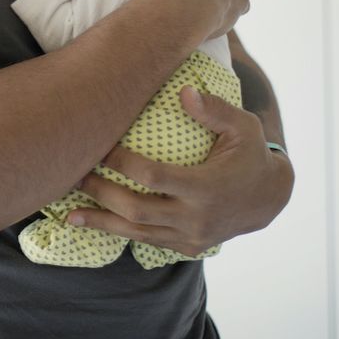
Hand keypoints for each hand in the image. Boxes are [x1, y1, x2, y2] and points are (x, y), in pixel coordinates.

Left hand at [67, 86, 292, 256]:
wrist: (269, 199)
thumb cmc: (250, 154)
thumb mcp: (243, 127)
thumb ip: (215, 110)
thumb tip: (184, 91)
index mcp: (207, 187)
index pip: (153, 177)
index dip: (122, 163)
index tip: (100, 147)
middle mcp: (196, 218)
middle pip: (136, 209)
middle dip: (101, 193)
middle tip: (73, 176)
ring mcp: (190, 237)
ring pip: (136, 233)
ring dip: (101, 223)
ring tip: (68, 214)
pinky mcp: (186, 247)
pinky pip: (146, 241)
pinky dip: (118, 232)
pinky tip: (92, 224)